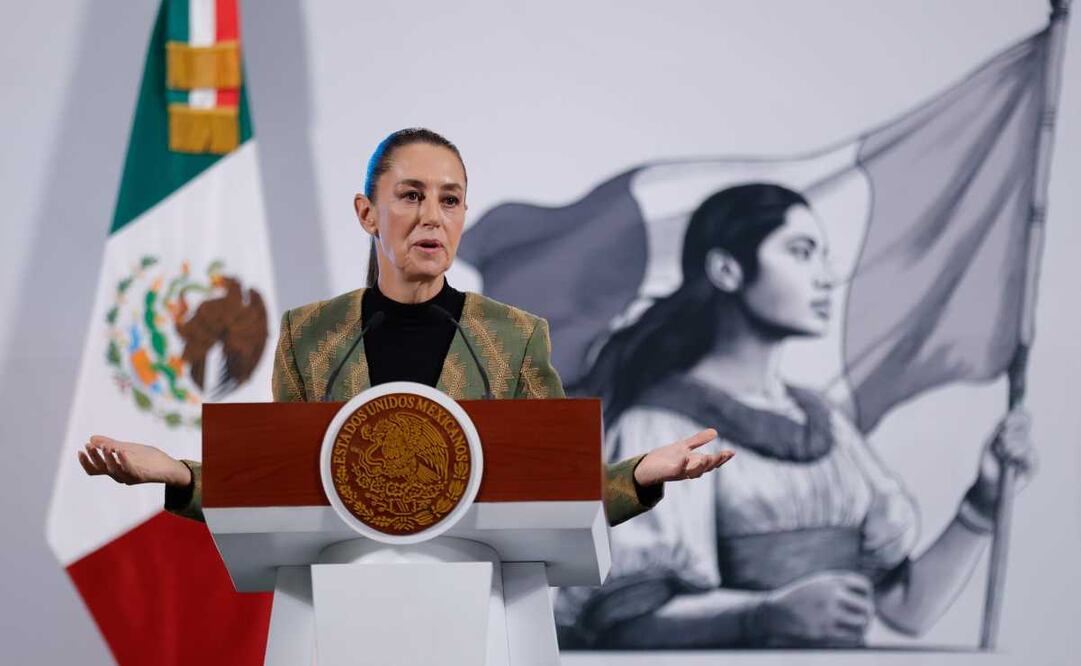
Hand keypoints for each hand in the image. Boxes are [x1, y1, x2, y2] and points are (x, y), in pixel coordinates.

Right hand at [78, 435, 191, 486]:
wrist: (168, 466)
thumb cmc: (148, 458)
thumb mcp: (126, 448)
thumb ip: (110, 444)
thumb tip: (91, 439)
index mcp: (114, 470)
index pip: (94, 470)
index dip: (86, 462)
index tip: (81, 450)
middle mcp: (119, 476)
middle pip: (101, 469)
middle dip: (94, 457)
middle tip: (89, 446)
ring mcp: (129, 477)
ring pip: (113, 470)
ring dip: (108, 458)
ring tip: (106, 446)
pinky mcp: (141, 476)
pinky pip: (129, 470)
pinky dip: (124, 460)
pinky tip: (121, 450)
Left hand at [633, 428, 733, 486]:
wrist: (645, 468)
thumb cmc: (665, 458)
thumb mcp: (684, 446)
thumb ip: (698, 440)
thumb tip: (715, 432)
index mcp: (694, 464)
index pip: (711, 462)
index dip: (722, 458)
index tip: (732, 452)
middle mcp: (689, 470)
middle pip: (706, 468)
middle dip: (715, 462)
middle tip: (724, 454)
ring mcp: (679, 473)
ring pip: (694, 472)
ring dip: (702, 465)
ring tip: (709, 456)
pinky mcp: (667, 473)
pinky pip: (676, 471)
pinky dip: (682, 465)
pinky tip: (685, 457)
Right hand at [758, 571, 873, 646]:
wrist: (774, 612)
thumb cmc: (799, 598)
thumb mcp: (817, 583)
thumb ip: (839, 586)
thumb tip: (866, 599)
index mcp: (830, 580)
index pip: (864, 585)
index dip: (867, 595)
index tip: (860, 601)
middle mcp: (831, 594)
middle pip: (866, 606)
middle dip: (867, 614)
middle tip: (863, 619)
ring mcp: (828, 613)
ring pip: (862, 623)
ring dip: (862, 628)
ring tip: (858, 629)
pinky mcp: (824, 631)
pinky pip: (852, 637)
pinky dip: (855, 638)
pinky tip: (850, 637)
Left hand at [971, 408, 1037, 505]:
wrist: (987, 485)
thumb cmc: (987, 464)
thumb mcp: (990, 444)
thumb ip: (999, 431)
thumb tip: (1006, 419)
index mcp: (1014, 434)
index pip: (1023, 418)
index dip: (1017, 415)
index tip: (1004, 421)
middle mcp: (1024, 442)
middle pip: (1025, 425)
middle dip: (1010, 431)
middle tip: (1000, 440)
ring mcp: (1030, 454)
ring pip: (1025, 440)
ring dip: (1009, 446)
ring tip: (1002, 455)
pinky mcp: (1033, 466)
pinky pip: (1029, 455)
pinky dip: (1017, 455)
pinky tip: (1010, 460)